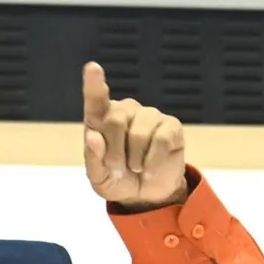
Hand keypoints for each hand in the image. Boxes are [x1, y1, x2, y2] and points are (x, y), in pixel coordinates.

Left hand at [82, 62, 187, 207]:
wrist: (146, 195)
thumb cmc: (117, 179)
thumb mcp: (99, 177)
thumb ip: (93, 159)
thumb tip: (94, 137)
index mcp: (101, 119)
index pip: (96, 97)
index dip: (94, 83)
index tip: (93, 68)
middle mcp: (125, 110)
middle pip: (116, 119)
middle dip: (114, 151)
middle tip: (116, 168)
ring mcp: (149, 115)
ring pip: (139, 133)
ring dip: (135, 159)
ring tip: (135, 169)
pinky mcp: (170, 126)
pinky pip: (161, 140)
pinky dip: (153, 162)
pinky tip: (150, 169)